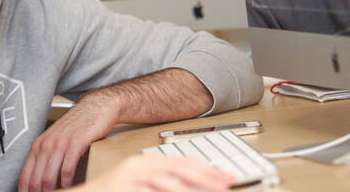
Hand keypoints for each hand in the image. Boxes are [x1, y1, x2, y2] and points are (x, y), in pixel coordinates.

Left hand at [18, 95, 117, 190]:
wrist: (94, 108)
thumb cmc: (76, 127)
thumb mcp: (55, 140)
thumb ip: (46, 157)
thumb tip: (40, 181)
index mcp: (38, 145)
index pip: (25, 175)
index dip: (25, 191)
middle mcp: (46, 144)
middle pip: (36, 179)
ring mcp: (60, 144)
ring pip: (49, 177)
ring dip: (52, 191)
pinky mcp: (76, 144)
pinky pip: (67, 170)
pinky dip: (67, 183)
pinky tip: (69, 187)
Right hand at [74, 154, 232, 191]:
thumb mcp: (140, 182)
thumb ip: (162, 179)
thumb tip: (187, 179)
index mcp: (146, 161)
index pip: (181, 161)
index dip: (206, 168)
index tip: (225, 177)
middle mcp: (139, 165)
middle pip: (178, 168)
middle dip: (205, 177)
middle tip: (225, 184)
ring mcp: (131, 177)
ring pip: (168, 181)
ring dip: (191, 188)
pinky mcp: (124, 187)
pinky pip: (150, 191)